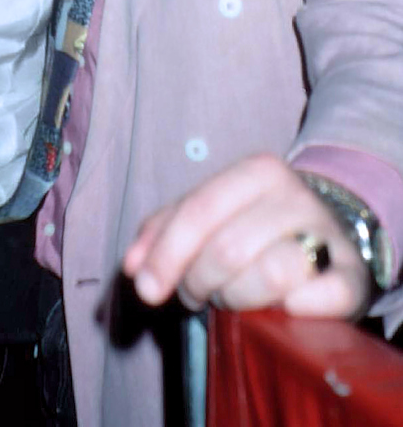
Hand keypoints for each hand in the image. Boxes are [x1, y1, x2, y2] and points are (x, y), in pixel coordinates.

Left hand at [123, 154, 369, 319]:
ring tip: (231, 298)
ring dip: (239, 299)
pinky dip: (287, 312)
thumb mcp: (209, 213)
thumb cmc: (253, 224)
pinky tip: (277, 309)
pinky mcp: (351, 279)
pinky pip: (313, 302)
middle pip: (228, 248)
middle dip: (199, 282)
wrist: (329, 235)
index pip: (199, 211)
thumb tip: (133, 269)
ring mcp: (327, 235)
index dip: (167, 255)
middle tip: (196, 294)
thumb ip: (164, 232)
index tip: (147, 289)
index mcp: (257, 171)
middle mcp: (296, 195)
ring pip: (270, 275)